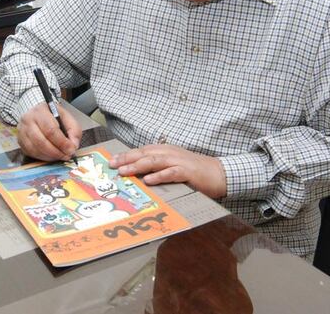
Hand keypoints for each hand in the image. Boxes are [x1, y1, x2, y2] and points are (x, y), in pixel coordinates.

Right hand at [17, 102, 82, 160]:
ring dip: (50, 156)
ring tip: (60, 156)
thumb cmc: (52, 115)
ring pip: (35, 149)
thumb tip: (73, 146)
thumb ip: (73, 131)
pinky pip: (31, 153)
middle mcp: (28, 120)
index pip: (51, 130)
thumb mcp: (66, 117)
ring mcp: (22, 131)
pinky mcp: (20, 141)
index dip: (62, 142)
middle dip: (56, 152)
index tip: (71, 149)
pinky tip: (51, 156)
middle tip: (66, 156)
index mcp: (40, 111)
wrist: (37, 113)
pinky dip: (43, 157)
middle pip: (41, 141)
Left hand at [109, 144, 226, 198]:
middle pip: (144, 154)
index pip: (141, 151)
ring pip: (154, 161)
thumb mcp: (172, 165)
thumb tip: (137, 173)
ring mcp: (178, 161)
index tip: (111, 160)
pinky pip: (171, 173)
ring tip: (124, 171)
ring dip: (137, 166)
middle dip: (126, 159)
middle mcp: (169, 153)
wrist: (218, 173)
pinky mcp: (187, 172)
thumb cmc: (193, 171)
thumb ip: (157, 167)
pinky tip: (148, 180)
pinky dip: (159, 176)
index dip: (126, 155)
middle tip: (112, 165)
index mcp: (164, 150)